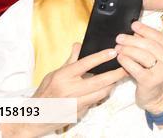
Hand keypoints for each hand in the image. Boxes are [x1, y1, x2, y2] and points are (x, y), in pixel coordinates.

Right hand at [1, 43, 127, 137]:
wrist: (35, 118)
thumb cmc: (45, 93)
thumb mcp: (54, 74)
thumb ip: (70, 61)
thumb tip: (78, 44)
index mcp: (63, 76)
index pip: (85, 63)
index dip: (101, 57)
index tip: (114, 51)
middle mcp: (70, 89)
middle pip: (100, 80)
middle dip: (116, 73)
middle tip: (127, 66)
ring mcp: (75, 103)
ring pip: (102, 93)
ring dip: (112, 85)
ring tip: (119, 77)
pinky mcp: (79, 113)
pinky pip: (95, 102)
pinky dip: (101, 95)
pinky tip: (106, 89)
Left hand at [115, 22, 162, 113]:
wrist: (158, 97)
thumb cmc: (156, 73)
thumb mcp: (158, 57)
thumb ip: (150, 44)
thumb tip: (135, 32)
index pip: (159, 36)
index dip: (145, 30)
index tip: (133, 25)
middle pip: (149, 45)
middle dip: (132, 39)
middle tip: (120, 37)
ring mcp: (162, 72)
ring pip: (142, 55)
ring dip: (127, 49)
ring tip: (118, 47)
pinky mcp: (150, 81)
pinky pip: (135, 68)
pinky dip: (126, 61)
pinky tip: (120, 58)